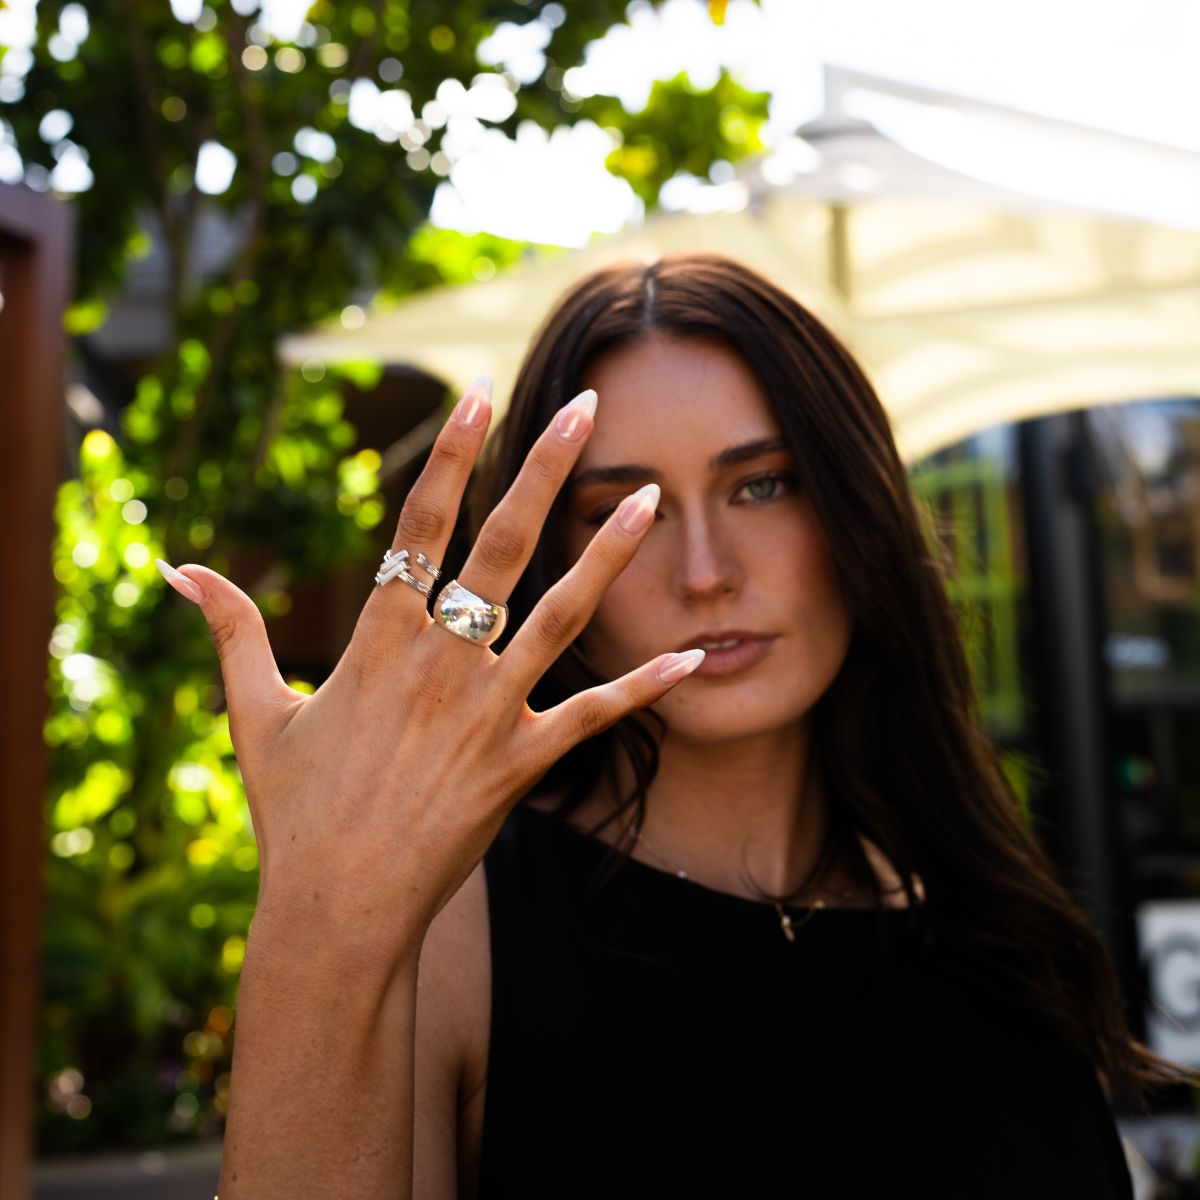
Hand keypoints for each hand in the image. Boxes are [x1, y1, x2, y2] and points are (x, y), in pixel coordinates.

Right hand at [156, 377, 703, 957]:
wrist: (339, 909)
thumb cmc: (294, 812)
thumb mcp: (255, 713)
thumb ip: (229, 632)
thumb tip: (178, 568)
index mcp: (379, 642)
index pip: (419, 527)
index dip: (449, 457)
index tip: (477, 395)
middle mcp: (442, 663)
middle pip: (502, 546)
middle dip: (545, 469)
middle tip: (586, 405)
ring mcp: (489, 712)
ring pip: (562, 615)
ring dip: (607, 554)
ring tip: (650, 497)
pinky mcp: (523, 763)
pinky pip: (594, 718)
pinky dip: (644, 687)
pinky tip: (691, 655)